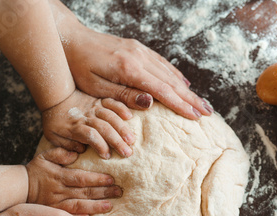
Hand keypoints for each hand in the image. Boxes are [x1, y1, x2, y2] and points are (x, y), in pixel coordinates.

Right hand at [26, 147, 121, 215]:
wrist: (17, 188)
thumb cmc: (36, 171)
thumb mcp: (44, 157)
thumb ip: (59, 153)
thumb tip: (75, 153)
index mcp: (58, 176)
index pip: (81, 178)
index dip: (97, 179)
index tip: (112, 179)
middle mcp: (58, 191)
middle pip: (84, 192)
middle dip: (103, 192)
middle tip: (119, 191)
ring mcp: (55, 204)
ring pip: (78, 206)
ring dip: (95, 206)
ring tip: (110, 205)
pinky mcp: (53, 214)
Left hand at [42, 89, 135, 158]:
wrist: (56, 97)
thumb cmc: (56, 121)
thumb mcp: (53, 136)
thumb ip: (66, 145)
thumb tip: (81, 150)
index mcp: (75, 127)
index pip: (90, 136)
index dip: (100, 145)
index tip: (107, 156)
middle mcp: (86, 117)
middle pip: (104, 128)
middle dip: (117, 141)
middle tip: (127, 153)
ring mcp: (94, 108)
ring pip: (110, 116)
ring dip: (122, 128)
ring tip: (131, 140)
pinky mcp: (99, 101)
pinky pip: (112, 102)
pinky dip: (121, 108)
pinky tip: (129, 116)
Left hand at [63, 24, 213, 119]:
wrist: (69, 38)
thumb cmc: (78, 67)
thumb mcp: (96, 86)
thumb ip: (124, 94)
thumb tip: (151, 102)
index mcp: (129, 69)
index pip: (162, 90)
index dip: (181, 105)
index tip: (196, 116)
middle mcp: (139, 57)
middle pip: (172, 82)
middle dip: (191, 99)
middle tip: (208, 113)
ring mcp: (140, 51)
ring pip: (169, 72)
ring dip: (187, 89)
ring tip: (201, 103)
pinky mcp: (137, 49)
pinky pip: (162, 64)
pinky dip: (175, 75)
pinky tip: (183, 84)